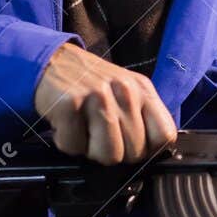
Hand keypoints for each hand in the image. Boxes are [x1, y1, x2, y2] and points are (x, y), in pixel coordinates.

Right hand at [33, 42, 175, 164]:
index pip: (165, 135)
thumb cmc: (91, 84)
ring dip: (90, 151)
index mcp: (143, 90)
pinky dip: (66, 143)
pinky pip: (74, 147)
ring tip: (84, 131)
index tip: (133, 148)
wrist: (51, 61)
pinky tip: (67, 125)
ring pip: (109, 154)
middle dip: (115, 153)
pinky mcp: (69, 103)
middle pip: (135, 152)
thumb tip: (150, 154)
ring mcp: (97, 96)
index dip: (149, 151)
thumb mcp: (126, 92)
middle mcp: (124, 91)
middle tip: (99, 135)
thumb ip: (142, 118)